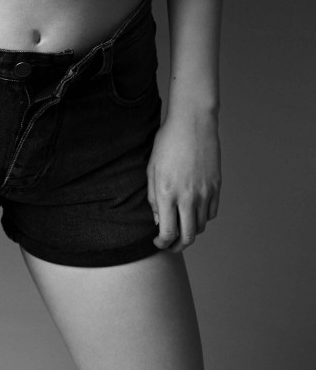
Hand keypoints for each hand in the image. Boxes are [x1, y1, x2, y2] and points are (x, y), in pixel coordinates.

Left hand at [147, 109, 220, 252]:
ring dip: (191, 232)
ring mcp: (205, 193)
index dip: (162, 243)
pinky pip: (212, 213)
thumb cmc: (167, 142)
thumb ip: (154, 198)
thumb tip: (159, 221)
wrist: (192, 123)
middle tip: (171, 245)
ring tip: (182, 227)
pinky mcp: (216, 187)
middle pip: (188, 237)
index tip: (158, 242)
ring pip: (201, 227)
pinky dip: (203, 218)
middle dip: (177, 246)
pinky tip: (194, 212)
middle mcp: (188, 197)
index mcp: (168, 193)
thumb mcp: (152, 169)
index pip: (167, 232)